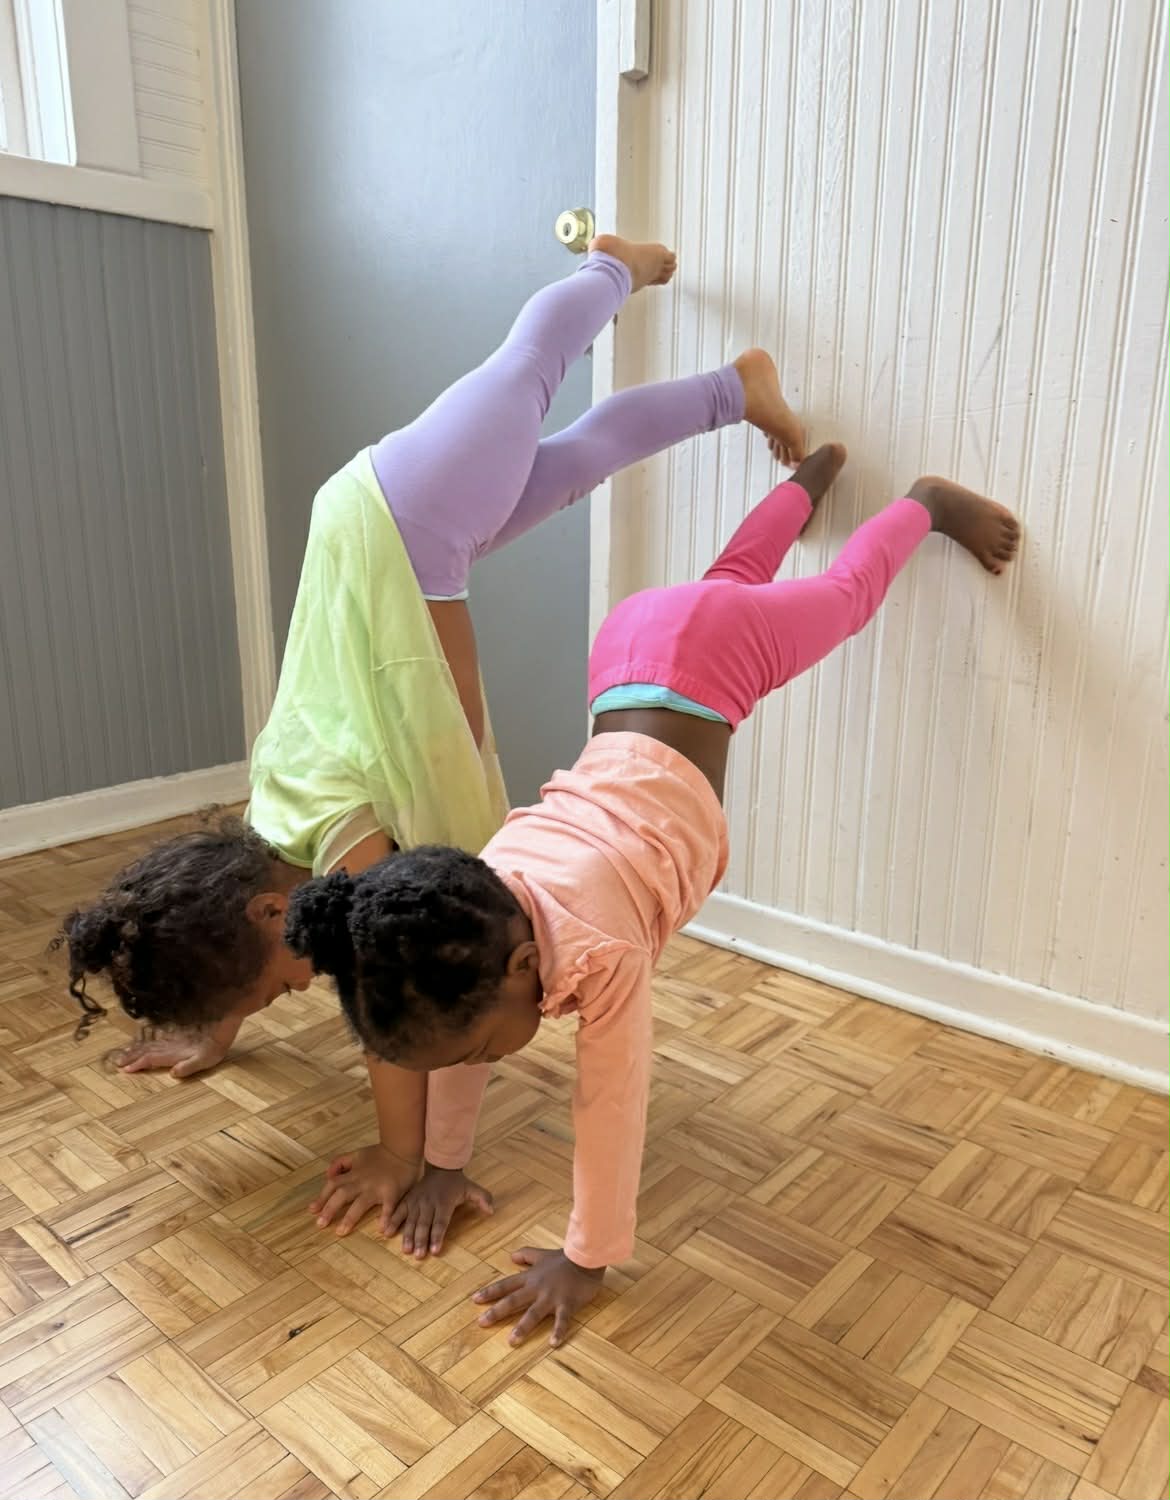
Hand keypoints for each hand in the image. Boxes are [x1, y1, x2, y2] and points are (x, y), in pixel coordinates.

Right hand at [111, 1030, 227, 1078]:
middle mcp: (170, 1045)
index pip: (151, 1058)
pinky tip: (143, 1041)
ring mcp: (173, 1040)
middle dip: (131, 1056)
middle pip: (146, 1050)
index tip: (125, 1069)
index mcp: (174, 1053)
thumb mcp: (206, 1060)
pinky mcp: (178, 1036)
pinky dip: (146, 1041)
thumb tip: (173, 1073)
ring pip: (150, 1044)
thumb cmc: (215, 1046)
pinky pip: (157, 1039)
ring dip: (136, 1048)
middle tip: (117, 1062)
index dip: (138, 1064)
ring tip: (124, 1053)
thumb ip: (189, 1066)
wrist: (222, 1023)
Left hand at [311, 1144, 419, 1236]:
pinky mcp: (392, 1192)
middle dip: (329, 1209)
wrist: (402, 1148)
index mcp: (353, 1173)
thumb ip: (341, 1162)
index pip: (333, 1184)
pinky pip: (388, 1206)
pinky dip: (386, 1217)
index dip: (322, 1197)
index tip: (312, 1210)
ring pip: (360, 1203)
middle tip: (320, 1224)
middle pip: (342, 1194)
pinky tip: (382, 1229)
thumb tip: (327, 1175)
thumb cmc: (380, 1154)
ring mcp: (376, 1188)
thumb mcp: (357, 1153)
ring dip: (350, 1217)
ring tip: (341, 1231)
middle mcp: (362, 1181)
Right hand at [386, 1164, 493, 1258]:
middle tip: (418, 1255)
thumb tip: (492, 1211)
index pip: (441, 1222)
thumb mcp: (472, 1188)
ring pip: (412, 1220)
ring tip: (406, 1250)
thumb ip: (483, 1199)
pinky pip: (399, 1210)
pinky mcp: (408, 1199)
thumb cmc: (457, 1183)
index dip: (438, 1236)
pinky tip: (386, 1232)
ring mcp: (417, 1201)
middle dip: (421, 1240)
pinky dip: (392, 1220)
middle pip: (425, 1224)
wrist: (440, 1166)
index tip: (435, 1250)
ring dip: (408, 1235)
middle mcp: (429, 1203)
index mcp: (444, 1202)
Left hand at [473, 1247, 604, 1346]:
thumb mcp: (542, 1254)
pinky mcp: (567, 1303)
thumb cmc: (564, 1258)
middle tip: (481, 1323)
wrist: (586, 1258)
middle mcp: (537, 1288)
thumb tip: (510, 1256)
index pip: (506, 1285)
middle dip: (497, 1311)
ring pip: (534, 1313)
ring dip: (523, 1327)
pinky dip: (558, 1331)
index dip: (490, 1292)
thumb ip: (526, 1255)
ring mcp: (551, 1297)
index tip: (475, 1300)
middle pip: (513, 1300)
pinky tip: (553, 1343)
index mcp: (530, 1277)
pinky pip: (562, 1320)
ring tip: (512, 1341)